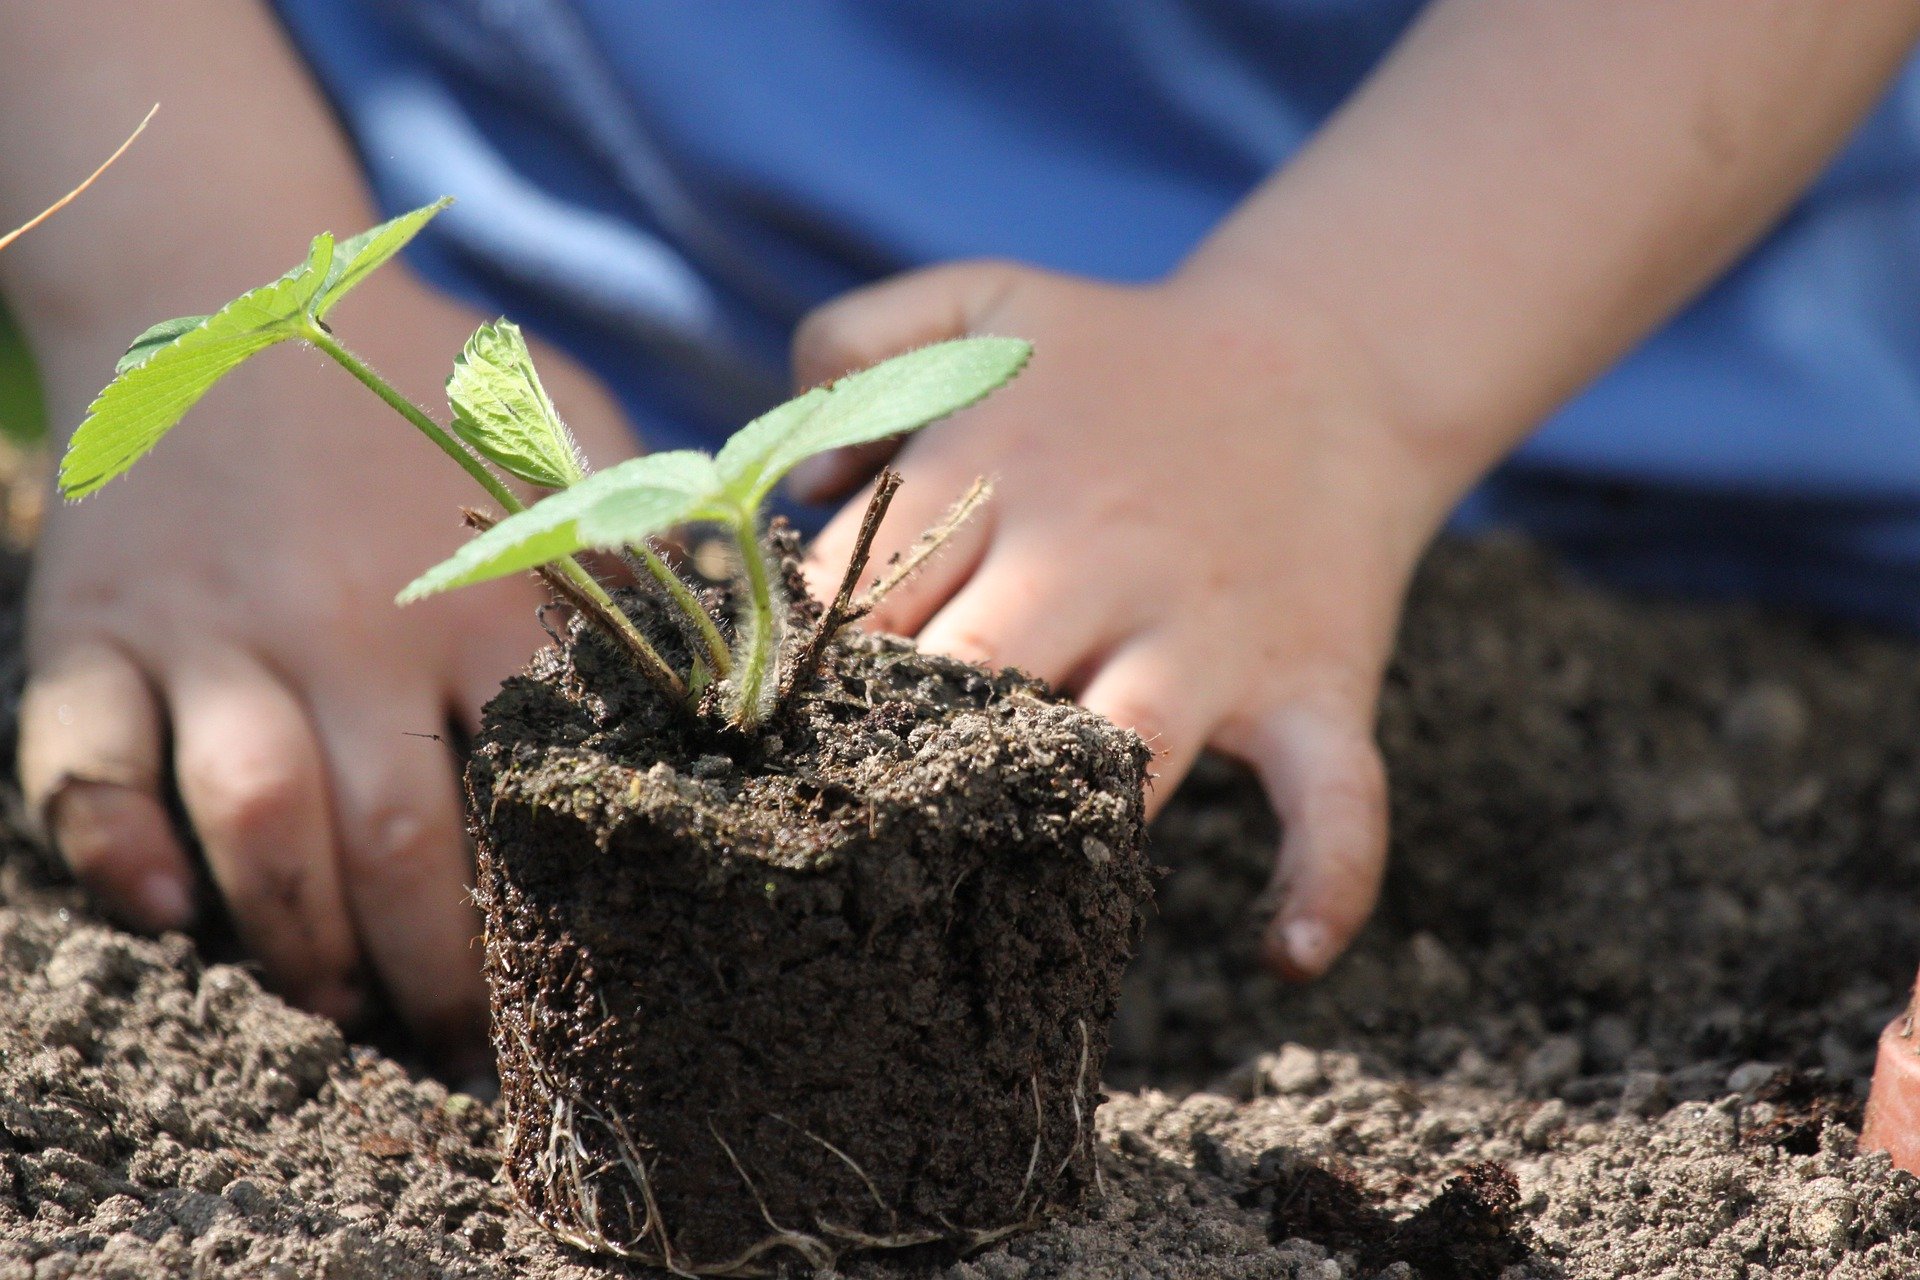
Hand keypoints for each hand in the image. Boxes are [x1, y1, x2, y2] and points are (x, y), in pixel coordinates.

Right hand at [17, 281, 635, 1067]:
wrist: (221, 276)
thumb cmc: (417, 376)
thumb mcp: (559, 427)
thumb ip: (638, 537)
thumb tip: (737, 647)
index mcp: (478, 591)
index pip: (531, 791)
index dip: (553, 918)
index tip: (574, 991)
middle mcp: (346, 621)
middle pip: (395, 844)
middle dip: (432, 976)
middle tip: (457, 1046)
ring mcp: (213, 627)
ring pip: (253, 824)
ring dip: (297, 942)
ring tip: (340, 1005)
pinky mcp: (99, 627)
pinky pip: (83, 763)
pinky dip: (113, 851)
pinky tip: (167, 915)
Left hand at [795, 262, 1459, 977]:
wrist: (1330, 356)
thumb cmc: (1126, 356)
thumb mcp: (982, 301)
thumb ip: (853, 343)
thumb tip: (799, 489)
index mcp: (1000, 471)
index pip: (863, 596)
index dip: (807, 670)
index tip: (772, 728)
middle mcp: (1094, 557)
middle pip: (966, 678)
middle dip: (901, 750)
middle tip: (848, 820)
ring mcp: (1207, 631)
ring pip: (1117, 752)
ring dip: (1055, 822)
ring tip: (994, 885)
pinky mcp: (1311, 684)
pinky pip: (1334, 799)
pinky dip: (1326, 880)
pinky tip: (1284, 953)